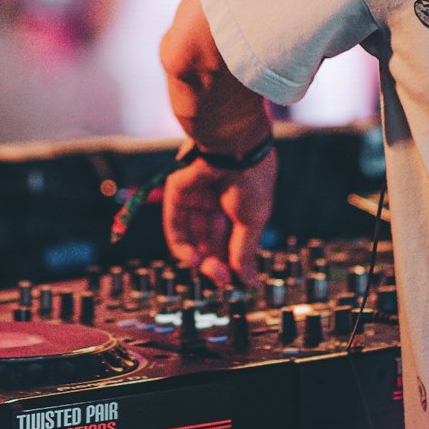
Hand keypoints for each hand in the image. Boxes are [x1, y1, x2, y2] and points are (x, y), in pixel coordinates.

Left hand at [162, 147, 275, 287]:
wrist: (233, 147)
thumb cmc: (251, 178)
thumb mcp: (253, 221)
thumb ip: (244, 252)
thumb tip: (247, 282)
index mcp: (237, 203)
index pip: (230, 238)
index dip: (233, 260)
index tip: (237, 280)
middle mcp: (216, 200)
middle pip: (211, 241)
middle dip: (218, 262)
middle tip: (225, 279)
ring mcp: (195, 198)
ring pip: (193, 238)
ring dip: (203, 260)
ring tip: (214, 272)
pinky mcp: (177, 195)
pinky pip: (176, 228)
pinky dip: (184, 249)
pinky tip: (196, 260)